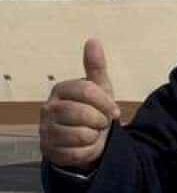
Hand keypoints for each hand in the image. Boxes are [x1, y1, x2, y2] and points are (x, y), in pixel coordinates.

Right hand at [39, 38, 119, 170]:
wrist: (86, 140)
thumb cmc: (92, 109)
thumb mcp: (99, 88)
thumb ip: (96, 66)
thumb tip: (93, 40)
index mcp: (61, 90)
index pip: (86, 90)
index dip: (105, 102)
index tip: (114, 111)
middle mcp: (48, 108)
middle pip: (83, 113)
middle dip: (100, 120)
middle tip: (102, 123)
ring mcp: (46, 130)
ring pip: (79, 134)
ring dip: (94, 136)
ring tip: (92, 132)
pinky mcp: (49, 150)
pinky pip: (75, 152)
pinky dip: (87, 151)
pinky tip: (84, 145)